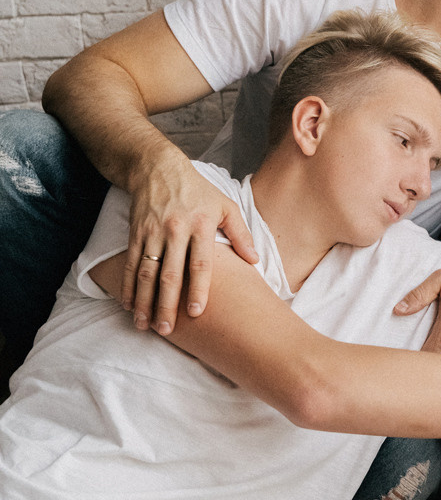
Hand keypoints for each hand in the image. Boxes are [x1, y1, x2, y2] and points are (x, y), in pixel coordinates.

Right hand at [124, 157, 257, 335]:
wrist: (158, 169)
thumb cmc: (198, 191)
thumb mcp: (226, 206)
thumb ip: (241, 234)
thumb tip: (254, 260)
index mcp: (202, 226)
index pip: (200, 263)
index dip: (199, 288)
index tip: (197, 312)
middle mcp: (176, 231)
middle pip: (170, 274)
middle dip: (167, 305)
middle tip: (166, 330)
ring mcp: (153, 233)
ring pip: (146, 273)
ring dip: (144, 301)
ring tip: (144, 325)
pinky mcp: (136, 233)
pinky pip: (130, 264)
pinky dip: (127, 286)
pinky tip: (128, 305)